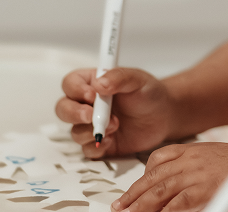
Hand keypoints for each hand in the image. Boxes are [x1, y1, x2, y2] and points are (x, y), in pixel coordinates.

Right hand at [55, 67, 176, 157]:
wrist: (164, 115)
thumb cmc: (149, 93)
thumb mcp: (137, 79)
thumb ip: (119, 77)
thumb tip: (99, 84)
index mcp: (91, 84)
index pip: (70, 83)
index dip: (76, 90)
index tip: (91, 95)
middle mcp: (87, 105)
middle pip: (63, 109)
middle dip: (73, 113)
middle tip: (91, 116)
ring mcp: (92, 126)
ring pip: (74, 132)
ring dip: (90, 131)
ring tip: (115, 125)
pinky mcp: (101, 144)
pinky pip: (87, 150)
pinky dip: (95, 147)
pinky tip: (111, 141)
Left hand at [112, 142, 227, 211]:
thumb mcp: (216, 158)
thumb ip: (196, 166)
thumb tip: (181, 180)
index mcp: (192, 149)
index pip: (158, 159)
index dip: (142, 176)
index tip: (134, 188)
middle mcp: (190, 160)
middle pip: (153, 177)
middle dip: (133, 194)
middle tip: (121, 206)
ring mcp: (194, 176)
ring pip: (158, 192)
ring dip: (140, 205)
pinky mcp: (201, 192)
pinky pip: (174, 205)